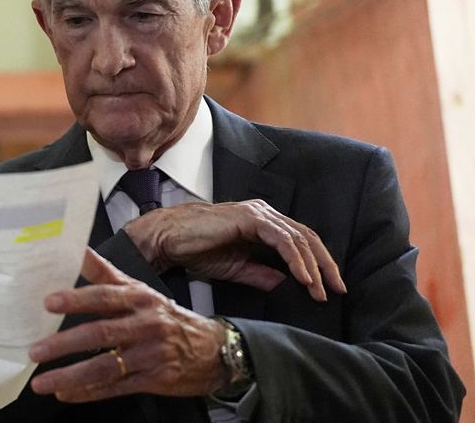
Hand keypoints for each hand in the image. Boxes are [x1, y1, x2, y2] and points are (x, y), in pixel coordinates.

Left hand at [29, 249, 228, 401]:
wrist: (214, 349)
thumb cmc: (166, 316)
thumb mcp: (140, 290)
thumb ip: (105, 273)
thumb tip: (76, 249)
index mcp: (139, 298)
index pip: (104, 295)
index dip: (76, 298)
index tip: (49, 302)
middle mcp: (146, 324)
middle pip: (101, 333)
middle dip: (65, 343)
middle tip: (36, 350)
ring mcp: (151, 354)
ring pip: (105, 366)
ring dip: (71, 375)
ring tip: (43, 382)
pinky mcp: (155, 379)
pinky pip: (116, 387)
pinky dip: (89, 393)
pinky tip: (66, 394)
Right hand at [123, 199, 345, 300]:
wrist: (169, 240)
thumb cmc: (196, 250)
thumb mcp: (236, 268)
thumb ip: (262, 274)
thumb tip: (286, 285)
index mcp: (263, 224)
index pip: (301, 242)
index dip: (319, 264)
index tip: (329, 289)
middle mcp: (264, 214)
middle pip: (308, 238)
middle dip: (326, 266)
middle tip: (337, 290)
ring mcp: (258, 213)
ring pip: (299, 238)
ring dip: (313, 267)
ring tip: (319, 291)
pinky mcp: (250, 218)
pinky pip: (283, 239)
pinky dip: (296, 260)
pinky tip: (303, 278)